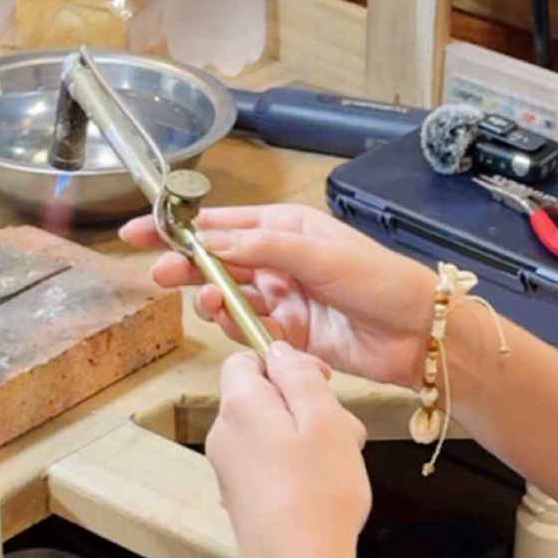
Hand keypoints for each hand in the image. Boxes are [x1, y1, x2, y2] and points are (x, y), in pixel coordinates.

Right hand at [120, 204, 435, 387]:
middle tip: (160, 274)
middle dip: (184, 265)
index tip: (141, 232)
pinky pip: (246, 329)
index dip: (178, 227)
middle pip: (215, 260)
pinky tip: (234, 323)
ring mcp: (282, 297)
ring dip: (211, 297)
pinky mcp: (287, 333)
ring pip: (227, 296)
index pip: (220, 224)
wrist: (416, 332)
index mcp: (286, 227)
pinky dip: (234, 327)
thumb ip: (263, 247)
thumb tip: (213, 240)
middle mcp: (279, 260)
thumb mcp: (319, 254)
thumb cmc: (380, 280)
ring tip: (210, 300)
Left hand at [210, 343, 370, 557]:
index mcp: (240, 405)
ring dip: (310, 438)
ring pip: (273, 432)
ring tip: (341, 464)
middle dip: (306, 404)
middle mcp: (225, 434)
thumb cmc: (317, 494)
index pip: (245, 358)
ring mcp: (231, 470)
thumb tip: (280, 352)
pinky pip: (271, 464)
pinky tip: (325, 490)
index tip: (321, 381)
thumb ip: (300, 375)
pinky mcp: (243, 499)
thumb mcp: (324, 417)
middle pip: (264, 396)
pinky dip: (299, 467)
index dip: (284, 362)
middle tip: (342, 430)